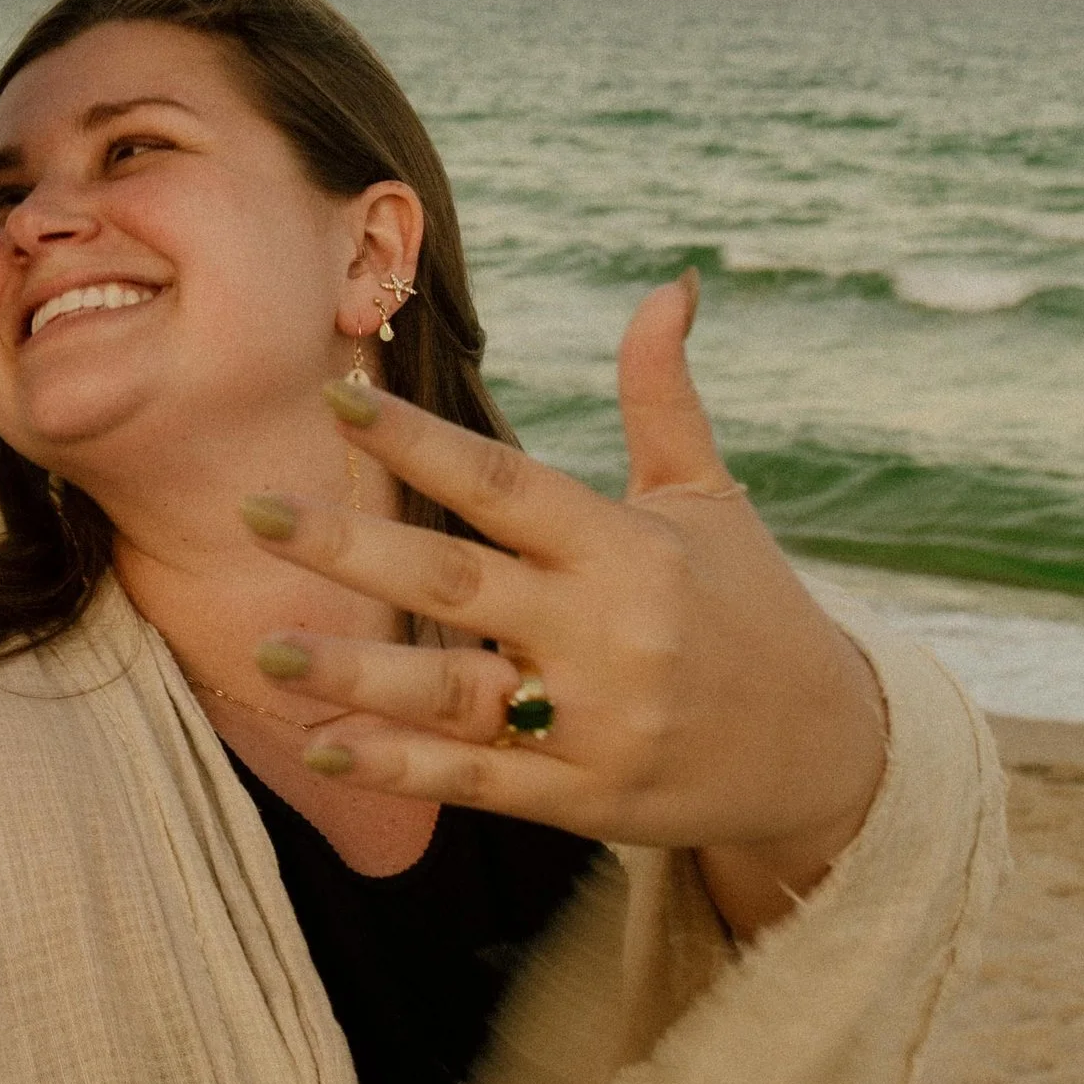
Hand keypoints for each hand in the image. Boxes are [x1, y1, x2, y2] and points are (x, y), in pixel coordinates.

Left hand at [240, 278, 885, 897]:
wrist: (831, 751)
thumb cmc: (752, 606)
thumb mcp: (710, 497)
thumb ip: (663, 397)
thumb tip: (672, 284)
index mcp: (625, 545)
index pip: (502, 481)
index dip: (418, 440)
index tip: (336, 397)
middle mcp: (606, 629)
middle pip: (456, 580)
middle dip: (348, 545)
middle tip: (252, 509)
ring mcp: (596, 720)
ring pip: (454, 691)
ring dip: (355, 672)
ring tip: (265, 649)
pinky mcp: (588, 798)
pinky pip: (480, 781)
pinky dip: (402, 767)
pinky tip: (325, 747)